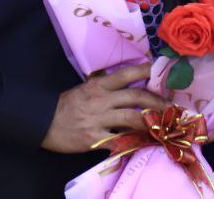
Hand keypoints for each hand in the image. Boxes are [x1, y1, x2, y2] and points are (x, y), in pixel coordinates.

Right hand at [41, 63, 167, 152]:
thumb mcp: (84, 89)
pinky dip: (132, 142)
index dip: (146, 71)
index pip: (127, 74)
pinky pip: (118, 140)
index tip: (160, 70)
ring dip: (151, 122)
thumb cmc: (65, 105)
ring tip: (163, 125)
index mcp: (98, 85)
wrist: (42, 122)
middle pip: (136, 97)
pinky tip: (143, 144)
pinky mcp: (94, 138)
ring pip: (133, 118)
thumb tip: (127, 88)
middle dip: (157, 102)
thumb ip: (104, 89)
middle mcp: (101, 100)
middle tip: (170, 107)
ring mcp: (98, 119)